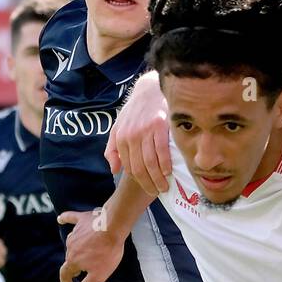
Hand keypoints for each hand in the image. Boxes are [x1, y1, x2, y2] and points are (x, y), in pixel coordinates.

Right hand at [57, 210, 124, 281]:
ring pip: (72, 243)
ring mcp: (75, 233)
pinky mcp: (82, 220)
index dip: (66, 281)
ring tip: (85, 251)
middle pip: (70, 258)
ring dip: (76, 248)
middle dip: (75, 265)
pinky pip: (70, 219)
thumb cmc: (107, 253)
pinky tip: (60, 219)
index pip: (65, 273)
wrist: (113, 227)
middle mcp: (70, 247)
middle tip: (83, 270)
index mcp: (73, 261)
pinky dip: (65, 219)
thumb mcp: (98, 276)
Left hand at [106, 72, 171, 195]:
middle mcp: (131, 135)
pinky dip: (165, 164)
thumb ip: (113, 149)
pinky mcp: (159, 125)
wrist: (149, 89)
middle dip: (149, 184)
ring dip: (158, 179)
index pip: (129, 167)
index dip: (139, 181)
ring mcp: (145, 130)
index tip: (148, 188)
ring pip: (150, 162)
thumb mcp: (118, 127)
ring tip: (164, 187)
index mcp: (121, 138)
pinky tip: (168, 172)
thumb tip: (113, 170)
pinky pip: (162, 150)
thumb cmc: (135, 111)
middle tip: (158, 192)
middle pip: (139, 168)